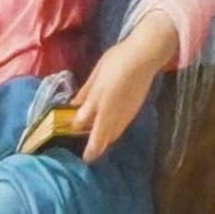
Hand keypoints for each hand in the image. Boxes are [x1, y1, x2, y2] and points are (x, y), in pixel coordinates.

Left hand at [75, 17, 177, 162]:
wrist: (145, 57)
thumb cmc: (117, 61)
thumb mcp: (96, 75)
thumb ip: (85, 92)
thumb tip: (74, 106)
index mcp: (99, 102)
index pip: (82, 124)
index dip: (75, 131)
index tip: (69, 136)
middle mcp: (112, 113)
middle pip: (101, 138)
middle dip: (93, 149)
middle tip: (86, 156)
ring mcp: (125, 114)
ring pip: (112, 136)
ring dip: (103, 143)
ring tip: (95, 147)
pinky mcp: (134, 112)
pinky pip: (120, 129)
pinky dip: (112, 134)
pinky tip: (108, 131)